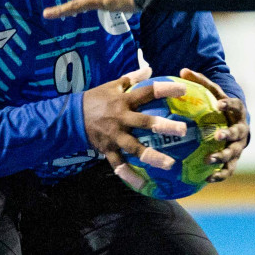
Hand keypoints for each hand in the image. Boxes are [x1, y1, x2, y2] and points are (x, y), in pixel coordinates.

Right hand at [82, 66, 187, 191]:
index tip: (183, 89)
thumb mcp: (112, 85)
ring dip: (152, 157)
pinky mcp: (107, 149)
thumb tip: (150, 69)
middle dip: (164, 126)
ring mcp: (114, 136)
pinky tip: (142, 185)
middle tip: (183, 130)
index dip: (165, 89)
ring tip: (169, 164)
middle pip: (145, 123)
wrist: (71, 118)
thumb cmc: (95, 99)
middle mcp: (121, 119)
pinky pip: (119, 165)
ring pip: (134, 148)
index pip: (148, 92)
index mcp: (124, 101)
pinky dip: (129, 176)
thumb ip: (132, 78)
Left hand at [179, 68, 247, 181]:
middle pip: (237, 132)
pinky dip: (219, 175)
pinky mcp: (233, 161)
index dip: (228, 105)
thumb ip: (200, 83)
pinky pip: (228, 170)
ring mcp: (238, 146)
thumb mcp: (213, 94)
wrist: (235, 125)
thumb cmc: (219, 108)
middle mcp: (240, 129)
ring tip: (209, 160)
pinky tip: (207, 179)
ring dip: (222, 157)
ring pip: (233, 153)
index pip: (235, 106)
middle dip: (228, 135)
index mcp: (236, 112)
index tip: (219, 104)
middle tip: (217, 136)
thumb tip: (182, 71)